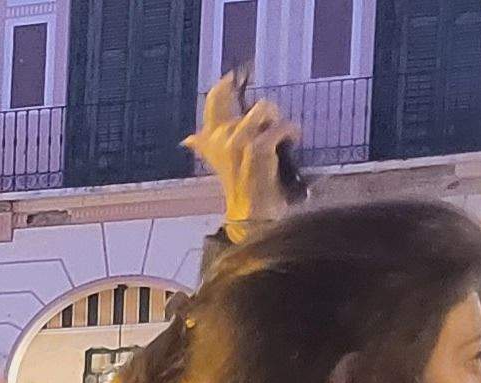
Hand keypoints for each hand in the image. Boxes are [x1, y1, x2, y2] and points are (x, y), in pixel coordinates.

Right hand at [189, 74, 295, 231]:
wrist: (251, 209)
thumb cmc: (241, 184)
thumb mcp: (221, 161)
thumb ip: (205, 145)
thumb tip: (188, 140)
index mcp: (210, 139)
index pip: (213, 103)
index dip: (223, 86)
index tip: (232, 75)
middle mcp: (220, 139)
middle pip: (253, 107)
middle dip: (268, 117)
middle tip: (270, 134)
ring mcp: (237, 143)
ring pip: (265, 110)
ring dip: (277, 122)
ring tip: (279, 139)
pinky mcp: (257, 148)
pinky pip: (281, 126)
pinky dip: (291, 132)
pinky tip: (292, 141)